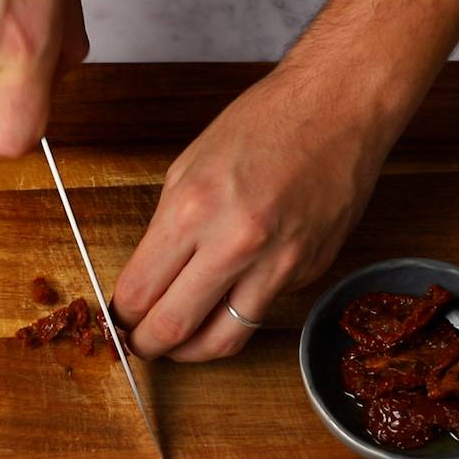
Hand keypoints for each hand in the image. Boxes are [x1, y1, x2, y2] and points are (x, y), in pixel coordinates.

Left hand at [112, 65, 389, 361]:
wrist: (338, 107)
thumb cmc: (265, 123)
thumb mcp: (189, 166)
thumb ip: (166, 229)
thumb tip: (150, 280)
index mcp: (193, 209)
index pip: (140, 291)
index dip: (123, 316)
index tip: (121, 319)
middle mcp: (235, 243)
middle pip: (175, 328)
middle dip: (149, 346)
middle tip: (142, 346)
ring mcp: (278, 263)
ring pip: (224, 340)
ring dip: (192, 351)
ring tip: (180, 345)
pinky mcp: (309, 272)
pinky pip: (263, 310)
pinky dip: (240, 312)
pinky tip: (232, 295)